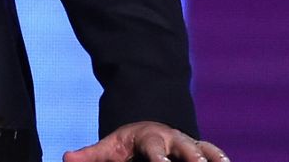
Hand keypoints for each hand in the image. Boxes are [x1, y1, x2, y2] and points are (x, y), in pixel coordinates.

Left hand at [63, 121, 228, 161]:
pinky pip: (215, 153)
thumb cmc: (126, 144)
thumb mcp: (108, 148)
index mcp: (150, 138)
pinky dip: (222, 158)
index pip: (155, 149)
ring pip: (205, 151)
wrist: (148, 130)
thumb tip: (66, 158)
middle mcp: (173, 139)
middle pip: (186, 149)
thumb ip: (90, 155)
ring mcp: (189, 144)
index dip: (159, 158)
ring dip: (211, 159)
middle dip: (193, 159)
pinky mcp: (202, 151)